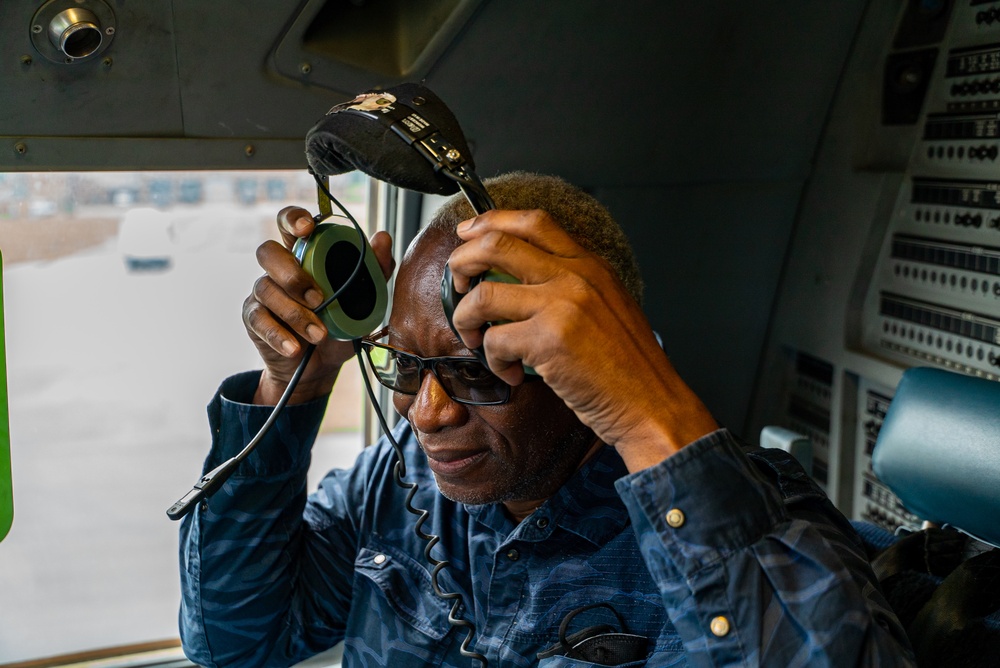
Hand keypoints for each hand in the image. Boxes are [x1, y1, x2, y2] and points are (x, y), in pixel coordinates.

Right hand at [244, 206, 393, 404]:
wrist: (322, 366)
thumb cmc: (341, 325)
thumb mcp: (365, 301)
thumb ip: (375, 270)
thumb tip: (382, 238)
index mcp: (305, 255)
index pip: (289, 223)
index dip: (293, 219)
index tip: (307, 228)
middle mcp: (279, 269)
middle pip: (268, 252)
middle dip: (292, 274)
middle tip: (319, 299)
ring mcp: (263, 292)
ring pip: (265, 288)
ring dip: (295, 313)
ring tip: (320, 334)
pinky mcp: (254, 318)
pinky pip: (259, 320)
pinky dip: (279, 335)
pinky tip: (295, 348)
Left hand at [446, 210, 717, 469]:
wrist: (652, 404)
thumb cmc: (629, 367)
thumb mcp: (608, 307)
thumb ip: (572, 286)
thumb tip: (520, 282)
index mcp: (590, 265)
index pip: (533, 222)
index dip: (492, 221)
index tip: (467, 233)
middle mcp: (576, 275)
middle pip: (497, 244)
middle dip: (462, 261)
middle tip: (456, 284)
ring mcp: (563, 304)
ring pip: (483, 294)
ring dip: (466, 318)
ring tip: (475, 339)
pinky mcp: (549, 339)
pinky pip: (494, 341)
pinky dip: (493, 361)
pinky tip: (510, 373)